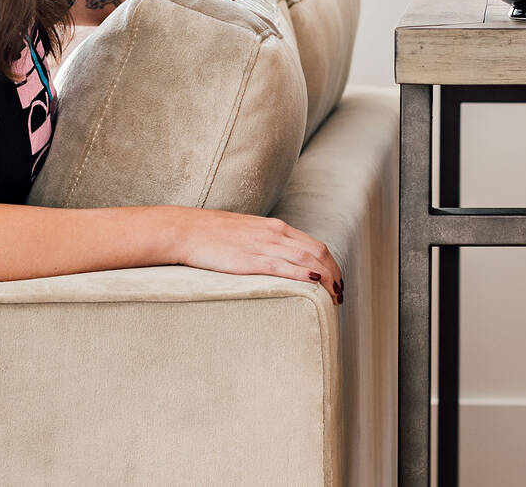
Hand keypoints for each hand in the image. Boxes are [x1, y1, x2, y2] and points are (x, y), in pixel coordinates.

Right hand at [176, 209, 343, 303]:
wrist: (185, 230)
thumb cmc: (212, 235)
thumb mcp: (248, 234)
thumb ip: (266, 244)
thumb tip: (281, 261)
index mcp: (276, 228)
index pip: (315, 245)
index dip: (331, 264)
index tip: (337, 281)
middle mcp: (275, 234)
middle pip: (318, 253)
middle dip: (334, 274)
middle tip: (340, 294)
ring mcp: (263, 246)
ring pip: (306, 259)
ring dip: (326, 279)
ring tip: (334, 297)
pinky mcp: (248, 260)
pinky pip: (282, 267)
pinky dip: (302, 274)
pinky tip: (315, 284)